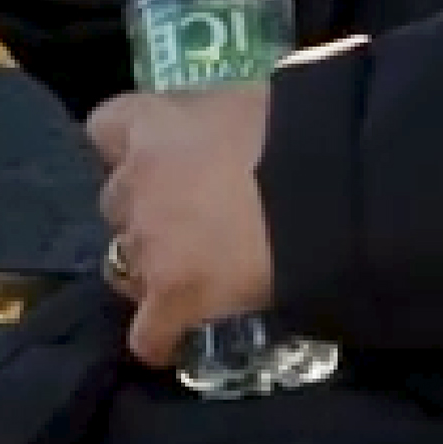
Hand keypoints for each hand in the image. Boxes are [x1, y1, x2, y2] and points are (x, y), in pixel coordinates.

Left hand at [82, 79, 279, 367]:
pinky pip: (148, 334)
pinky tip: (187, 339)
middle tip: (194, 223)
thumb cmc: (307, 128)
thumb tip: (231, 134)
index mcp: (157, 123)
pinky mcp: (171, 299)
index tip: (161, 160)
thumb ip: (220, 123)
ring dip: (152, 272)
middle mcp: (138, 181)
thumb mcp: (252, 104)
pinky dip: (164, 339)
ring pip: (123, 267)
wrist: (335, 188)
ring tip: (195, 281)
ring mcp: (149, 245)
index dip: (130, 148)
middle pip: (117, 203)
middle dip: (146, 213)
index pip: (107, 127)